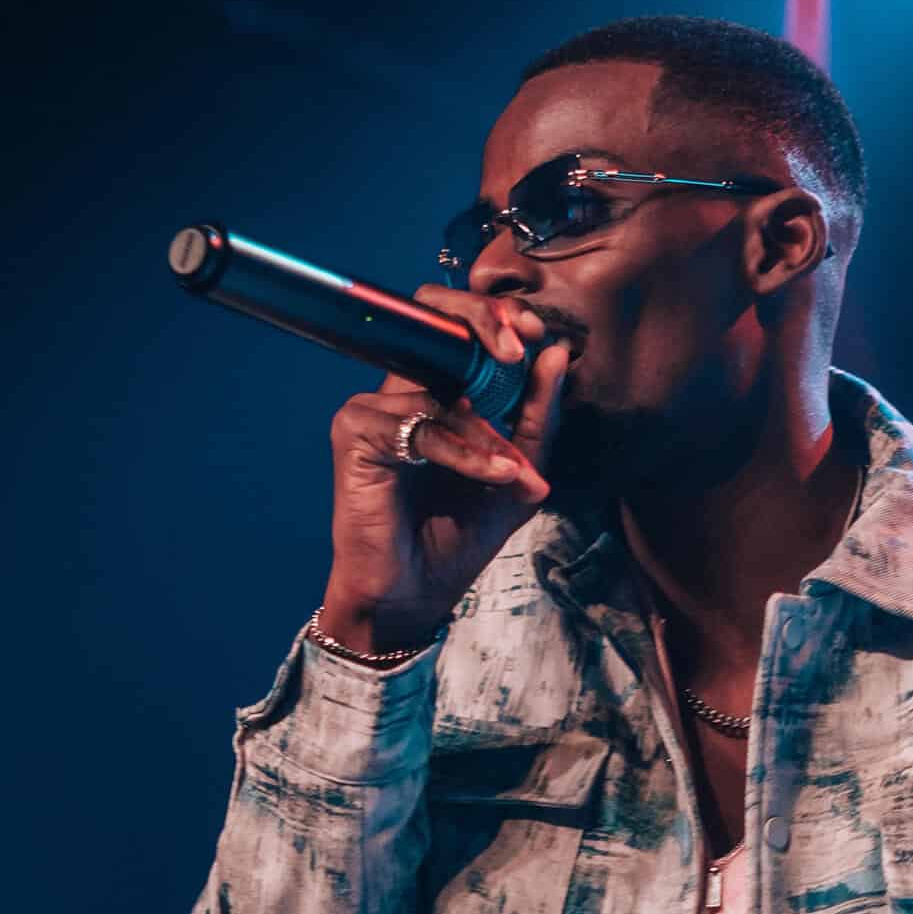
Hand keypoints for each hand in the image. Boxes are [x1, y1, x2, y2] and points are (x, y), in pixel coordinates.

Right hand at [321, 287, 569, 652]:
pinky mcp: (355, 432)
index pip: (458, 327)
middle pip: (431, 317)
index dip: (496, 317)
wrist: (413, 596)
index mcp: (435, 394)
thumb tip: (557, 354)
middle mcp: (400, 392)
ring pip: (440, 388)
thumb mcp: (516, 474)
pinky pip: (422, 426)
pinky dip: (464, 452)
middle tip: (519, 349)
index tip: (537, 334)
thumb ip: (536, 417)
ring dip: (488, 432)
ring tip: (512, 474)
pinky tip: (491, 476)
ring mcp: (374, 410)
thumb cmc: (454, 539)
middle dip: (481, 323)